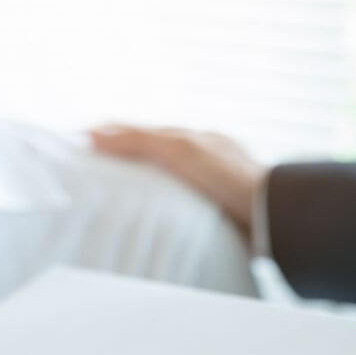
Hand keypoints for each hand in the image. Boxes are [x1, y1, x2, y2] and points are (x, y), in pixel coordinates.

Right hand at [90, 125, 267, 232]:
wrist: (274, 217)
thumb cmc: (231, 178)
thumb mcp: (181, 151)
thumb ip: (139, 141)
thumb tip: (93, 133)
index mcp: (197, 139)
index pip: (145, 132)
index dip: (112, 135)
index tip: (81, 143)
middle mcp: (206, 159)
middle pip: (157, 156)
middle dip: (126, 160)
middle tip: (91, 173)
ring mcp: (214, 188)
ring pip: (170, 183)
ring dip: (145, 188)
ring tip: (114, 202)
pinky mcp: (220, 215)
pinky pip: (183, 208)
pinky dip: (164, 210)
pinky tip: (154, 222)